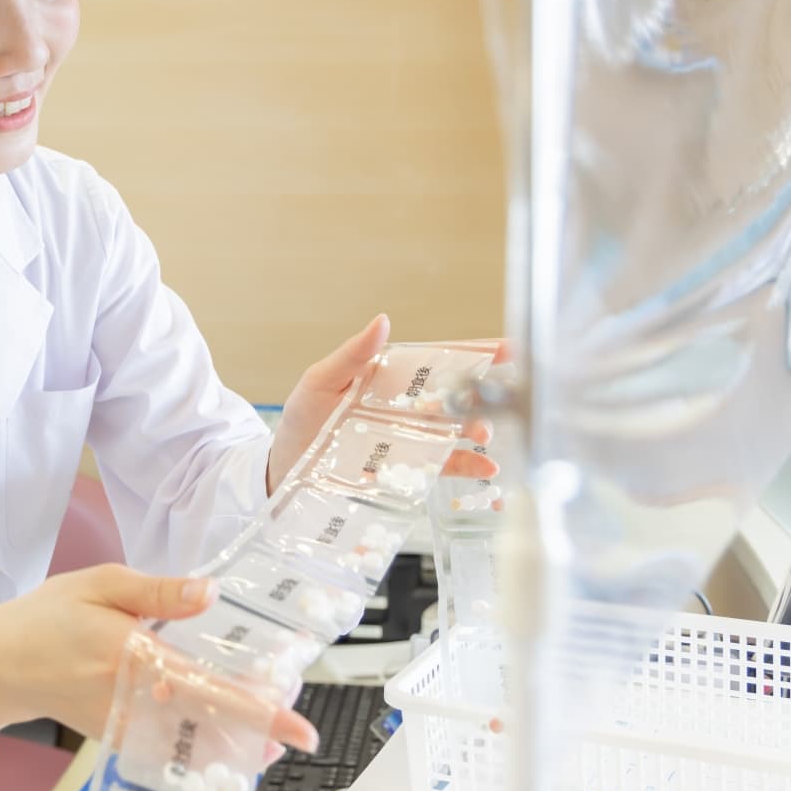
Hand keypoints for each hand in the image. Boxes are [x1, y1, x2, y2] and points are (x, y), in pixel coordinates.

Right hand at [0, 565, 317, 755]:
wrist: (1, 665)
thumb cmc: (50, 618)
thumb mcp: (103, 584)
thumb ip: (161, 591)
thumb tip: (211, 593)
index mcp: (135, 658)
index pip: (209, 691)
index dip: (259, 713)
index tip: (300, 730)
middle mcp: (135, 702)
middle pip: (215, 729)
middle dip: (260, 727)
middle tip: (286, 706)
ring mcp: (128, 729)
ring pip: (198, 748)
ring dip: (238, 741)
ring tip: (266, 728)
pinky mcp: (121, 740)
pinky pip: (174, 752)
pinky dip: (206, 746)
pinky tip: (225, 733)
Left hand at [267, 316, 501, 492]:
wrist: (284, 469)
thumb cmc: (301, 419)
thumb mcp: (320, 381)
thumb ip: (351, 356)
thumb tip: (382, 321)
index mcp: (389, 378)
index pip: (435, 361)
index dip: (472, 354)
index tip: (506, 350)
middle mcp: (405, 406)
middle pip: (454, 396)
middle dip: (479, 395)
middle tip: (492, 400)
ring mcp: (408, 437)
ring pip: (454, 429)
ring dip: (476, 429)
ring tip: (483, 434)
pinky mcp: (406, 467)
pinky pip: (442, 464)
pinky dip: (466, 464)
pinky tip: (483, 466)